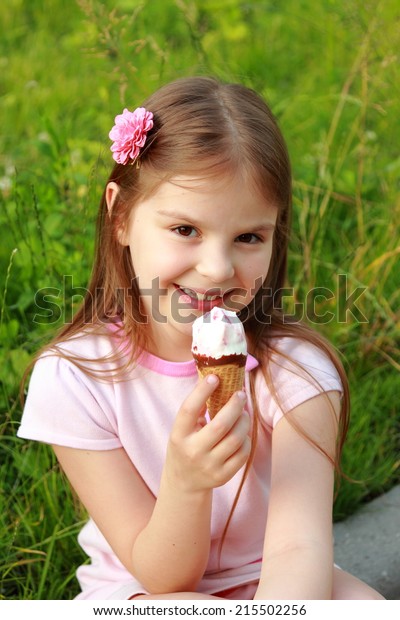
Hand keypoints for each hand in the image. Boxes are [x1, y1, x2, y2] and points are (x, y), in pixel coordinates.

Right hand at [165, 375, 250, 492]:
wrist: (184, 482)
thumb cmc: (185, 445)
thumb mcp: (182, 429)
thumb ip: (196, 409)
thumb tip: (215, 379)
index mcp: (179, 436)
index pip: (188, 410)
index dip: (202, 392)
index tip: (215, 377)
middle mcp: (193, 452)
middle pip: (220, 425)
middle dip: (235, 406)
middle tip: (240, 395)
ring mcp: (209, 466)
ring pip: (235, 439)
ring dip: (244, 421)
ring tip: (244, 413)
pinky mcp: (223, 476)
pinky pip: (243, 453)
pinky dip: (246, 439)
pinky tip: (242, 432)